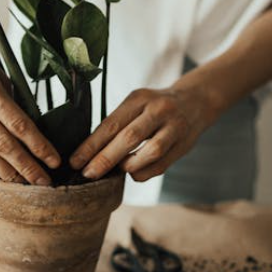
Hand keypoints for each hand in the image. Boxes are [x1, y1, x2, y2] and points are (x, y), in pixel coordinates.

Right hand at [0, 24, 60, 184]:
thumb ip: (12, 102)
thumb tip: (30, 132)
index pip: (18, 124)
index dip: (38, 146)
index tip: (54, 160)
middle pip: (3, 144)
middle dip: (26, 167)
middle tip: (44, 183)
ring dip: (7, 173)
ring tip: (25, 184)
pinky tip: (0, 174)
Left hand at [69, 86, 218, 181]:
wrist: (195, 101)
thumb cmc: (154, 106)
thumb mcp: (136, 103)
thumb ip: (118, 123)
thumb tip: (90, 151)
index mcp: (139, 98)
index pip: (111, 123)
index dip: (91, 144)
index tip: (75, 160)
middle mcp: (158, 110)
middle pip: (129, 137)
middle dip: (105, 158)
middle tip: (87, 174)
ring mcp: (174, 127)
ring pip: (150, 151)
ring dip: (128, 165)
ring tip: (113, 172)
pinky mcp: (184, 144)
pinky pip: (162, 164)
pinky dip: (143, 172)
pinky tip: (132, 173)